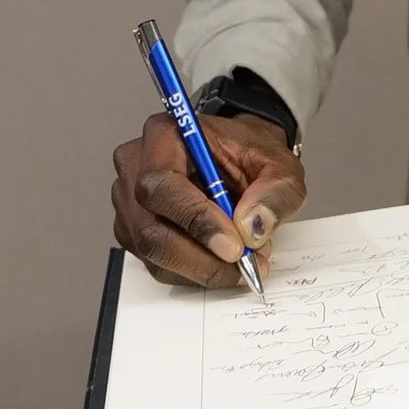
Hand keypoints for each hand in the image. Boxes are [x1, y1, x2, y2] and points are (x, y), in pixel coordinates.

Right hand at [112, 107, 305, 286]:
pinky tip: (221, 261)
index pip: (162, 184)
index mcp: (164, 135)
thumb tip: (252, 228)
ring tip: (243, 259)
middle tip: (243, 264)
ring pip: (154, 253)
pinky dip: (194, 273)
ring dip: (202, 268)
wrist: (240, 159)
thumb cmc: (250, 154)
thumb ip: (275, 192)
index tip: (234, 245)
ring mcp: (128, 201)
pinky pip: (157, 265)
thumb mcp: (281, 165)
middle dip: (201, 257)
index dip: (195, 219)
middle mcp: (135, 166)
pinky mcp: (133, 231)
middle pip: (150, 228)